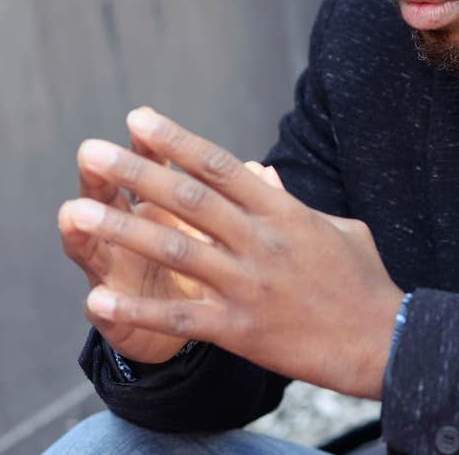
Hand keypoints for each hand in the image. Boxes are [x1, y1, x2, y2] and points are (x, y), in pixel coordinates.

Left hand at [61, 107, 403, 397]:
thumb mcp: (335, 224)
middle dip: (135, 171)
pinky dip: (136, 311)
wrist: (382, 340)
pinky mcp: (240, 328)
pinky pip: (180, 317)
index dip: (176, 139)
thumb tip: (262, 174)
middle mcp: (259, 240)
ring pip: (175, 249)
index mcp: (281, 210)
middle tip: (90, 150)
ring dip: (122, 229)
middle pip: (187, 197)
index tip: (139, 118)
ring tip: (77, 210)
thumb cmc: (362, 277)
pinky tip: (97, 304)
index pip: (219, 164)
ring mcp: (247, 284)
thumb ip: (290, 198)